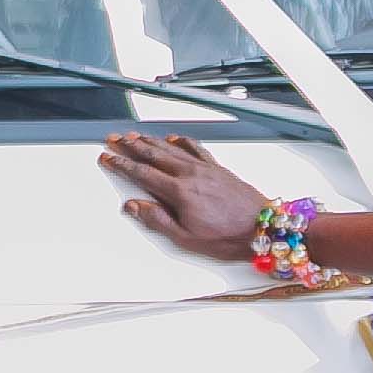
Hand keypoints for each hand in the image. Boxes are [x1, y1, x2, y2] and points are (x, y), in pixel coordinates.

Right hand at [102, 130, 278, 260]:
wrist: (263, 227)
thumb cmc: (228, 236)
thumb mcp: (186, 238)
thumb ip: (157, 220)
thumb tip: (134, 206)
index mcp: (179, 192)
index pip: (142, 173)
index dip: (121, 164)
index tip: (108, 158)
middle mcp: (190, 175)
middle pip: (154, 155)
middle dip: (131, 146)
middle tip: (114, 139)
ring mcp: (205, 169)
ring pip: (172, 148)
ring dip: (150, 140)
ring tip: (135, 135)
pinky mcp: (218, 168)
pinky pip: (195, 148)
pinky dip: (181, 141)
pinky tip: (174, 138)